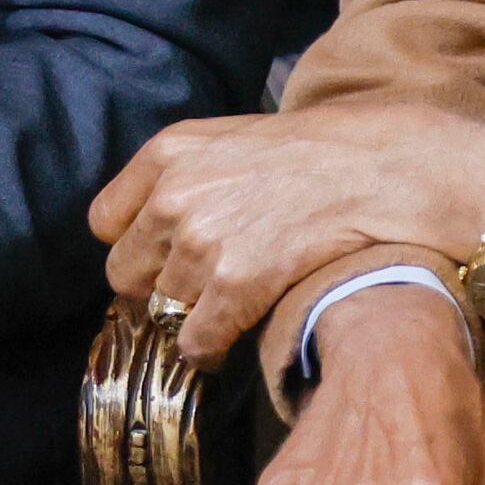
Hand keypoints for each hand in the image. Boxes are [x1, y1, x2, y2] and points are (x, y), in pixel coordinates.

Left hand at [91, 95, 484, 366]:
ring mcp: (201, 242)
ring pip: (163, 310)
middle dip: (157, 284)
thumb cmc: (314, 154)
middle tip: (198, 286)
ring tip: (230, 304)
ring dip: (191, 315)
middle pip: (125, 272)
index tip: (160, 255)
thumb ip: (184, 175)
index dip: (134, 244)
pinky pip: (195, 340)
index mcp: (167, 152)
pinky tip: (237, 329)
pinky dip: (212, 346)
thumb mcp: (232, 139)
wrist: (378, 171)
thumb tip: (152, 228)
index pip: (105, 222)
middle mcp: (173, 196)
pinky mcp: (233, 285)